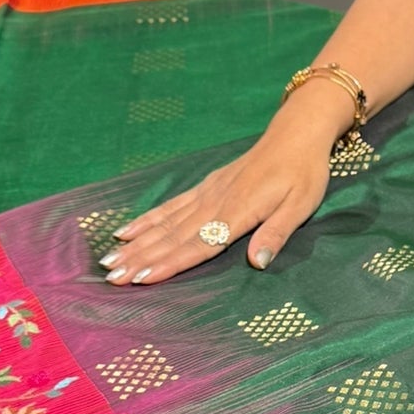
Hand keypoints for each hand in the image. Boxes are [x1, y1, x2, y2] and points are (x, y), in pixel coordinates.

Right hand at [102, 102, 337, 285]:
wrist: (295, 134)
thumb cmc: (304, 173)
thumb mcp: (301, 206)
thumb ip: (276, 233)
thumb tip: (257, 263)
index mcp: (238, 212)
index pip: (199, 245)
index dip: (170, 264)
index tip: (143, 279)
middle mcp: (215, 203)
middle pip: (173, 237)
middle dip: (141, 258)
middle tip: (111, 277)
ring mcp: (207, 194)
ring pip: (165, 223)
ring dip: (137, 243)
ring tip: (109, 260)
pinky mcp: (206, 187)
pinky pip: (171, 207)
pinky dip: (147, 220)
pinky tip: (127, 231)